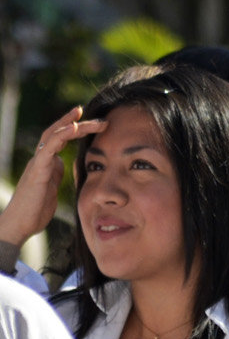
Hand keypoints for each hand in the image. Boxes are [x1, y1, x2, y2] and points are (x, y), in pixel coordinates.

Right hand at [0, 108, 105, 248]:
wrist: (19, 226)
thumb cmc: (37, 210)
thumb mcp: (55, 189)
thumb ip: (61, 176)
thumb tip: (72, 168)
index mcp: (48, 163)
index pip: (62, 139)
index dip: (77, 129)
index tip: (96, 122)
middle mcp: (42, 159)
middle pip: (58, 132)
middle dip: (76, 121)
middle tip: (98, 116)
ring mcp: (37, 163)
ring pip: (52, 135)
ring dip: (70, 123)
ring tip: (83, 113)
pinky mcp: (37, 171)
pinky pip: (48, 148)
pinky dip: (61, 135)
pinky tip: (74, 127)